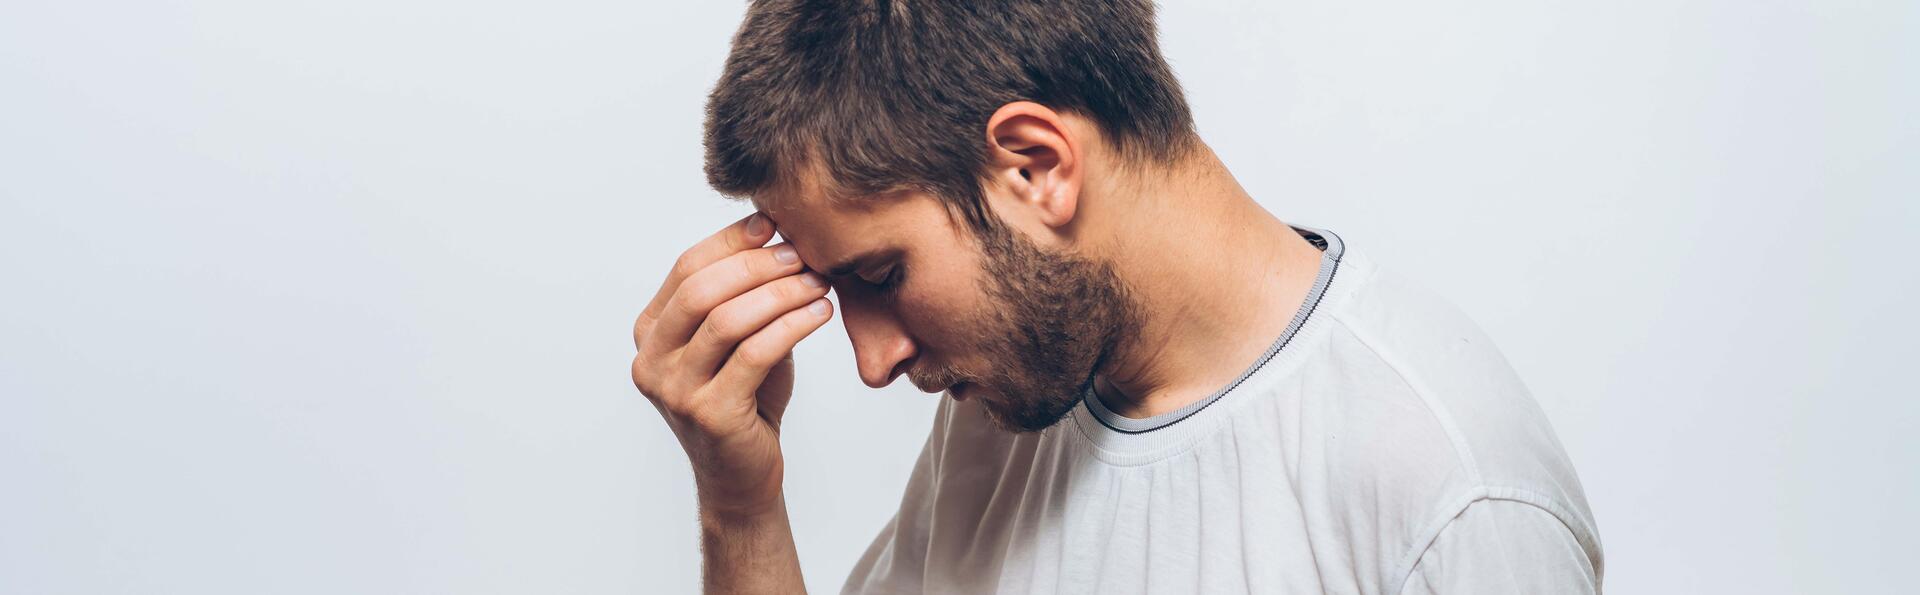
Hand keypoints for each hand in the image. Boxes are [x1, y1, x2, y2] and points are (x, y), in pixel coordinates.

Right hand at [632, 212, 833, 517]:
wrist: (742, 474)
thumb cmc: (745, 398)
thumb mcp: (737, 338)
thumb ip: (742, 293)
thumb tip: (775, 231)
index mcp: (650, 332)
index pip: (686, 268)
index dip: (731, 241)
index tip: (774, 224)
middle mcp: (651, 359)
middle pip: (701, 290)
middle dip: (757, 265)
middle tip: (802, 254)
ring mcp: (675, 390)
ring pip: (727, 320)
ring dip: (780, 293)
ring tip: (819, 282)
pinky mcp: (709, 414)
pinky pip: (755, 354)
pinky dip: (792, 327)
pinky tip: (820, 314)